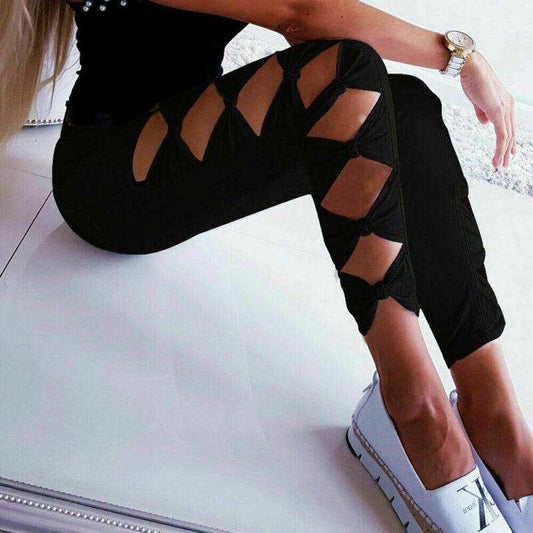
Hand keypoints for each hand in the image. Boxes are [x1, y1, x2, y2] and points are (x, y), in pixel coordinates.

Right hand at [460, 51, 515, 168]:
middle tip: (503, 164)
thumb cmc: (472, 80)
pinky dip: (500, 148)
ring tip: (499, 165)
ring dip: (503, 153)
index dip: (508, 141)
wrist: (470, 68)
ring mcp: (504, 109)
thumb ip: (482, 112)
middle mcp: (508, 106)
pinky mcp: (498, 112)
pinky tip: (497, 157)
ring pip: (508, 137)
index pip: (509, 126)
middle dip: (507, 151)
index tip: (507, 154)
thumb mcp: (477, 100)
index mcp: (504, 103)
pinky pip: (502, 134)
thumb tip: (485, 123)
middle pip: (511, 133)